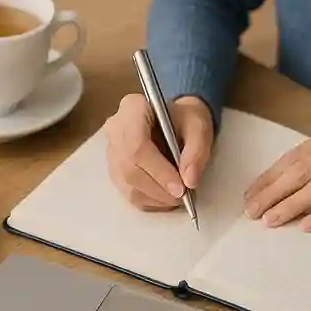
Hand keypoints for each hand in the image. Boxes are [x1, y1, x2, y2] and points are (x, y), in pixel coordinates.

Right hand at [103, 93, 213, 210]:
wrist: (174, 122)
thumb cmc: (184, 120)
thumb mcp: (199, 127)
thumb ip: (197, 151)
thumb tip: (190, 180)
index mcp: (132, 109)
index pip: (137, 145)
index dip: (158, 171)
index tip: (180, 187)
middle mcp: (115, 129)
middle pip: (130, 167)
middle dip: (158, 188)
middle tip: (183, 196)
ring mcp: (111, 151)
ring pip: (127, 183)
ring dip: (154, 197)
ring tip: (177, 198)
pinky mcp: (114, 170)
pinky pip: (127, 192)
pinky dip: (149, 201)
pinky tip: (166, 199)